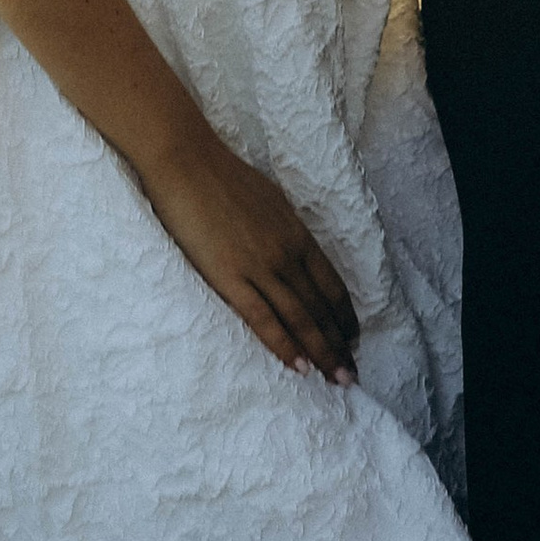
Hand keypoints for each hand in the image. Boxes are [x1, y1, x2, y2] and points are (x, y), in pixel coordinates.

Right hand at [143, 125, 359, 380]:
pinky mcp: (230, 277)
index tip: (353, 339)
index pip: (331, 285)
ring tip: (336, 379)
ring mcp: (260, 266)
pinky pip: (264, 320)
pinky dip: (284, 345)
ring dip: (321, 352)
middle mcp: (286, 253)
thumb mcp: (270, 200)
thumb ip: (285, 230)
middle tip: (352, 375)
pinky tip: (299, 366)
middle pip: (320, 308)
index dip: (345, 316)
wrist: (186, 161)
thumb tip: (295, 250)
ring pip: (300, 318)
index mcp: (297, 233)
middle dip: (339, 344)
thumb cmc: (223, 175)